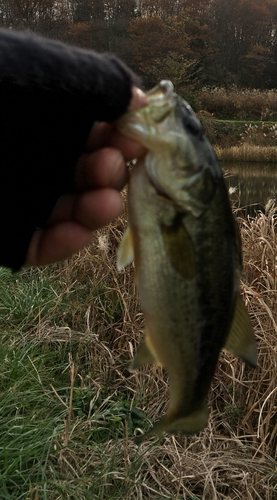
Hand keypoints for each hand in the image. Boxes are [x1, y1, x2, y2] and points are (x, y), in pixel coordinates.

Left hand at [25, 87, 147, 265]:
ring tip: (107, 203)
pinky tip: (77, 233)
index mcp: (49, 124)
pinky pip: (41, 246)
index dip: (120, 138)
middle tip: (112, 165)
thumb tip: (142, 99)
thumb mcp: (53, 75)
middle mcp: (37, 162)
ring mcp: (23, 200)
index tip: (137, 139)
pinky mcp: (9, 236)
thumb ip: (102, 84)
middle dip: (109, 173)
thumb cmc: (2, 90)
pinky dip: (64, 243)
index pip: (95, 135)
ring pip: (71, 212)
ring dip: (96, 210)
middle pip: (87, 176)